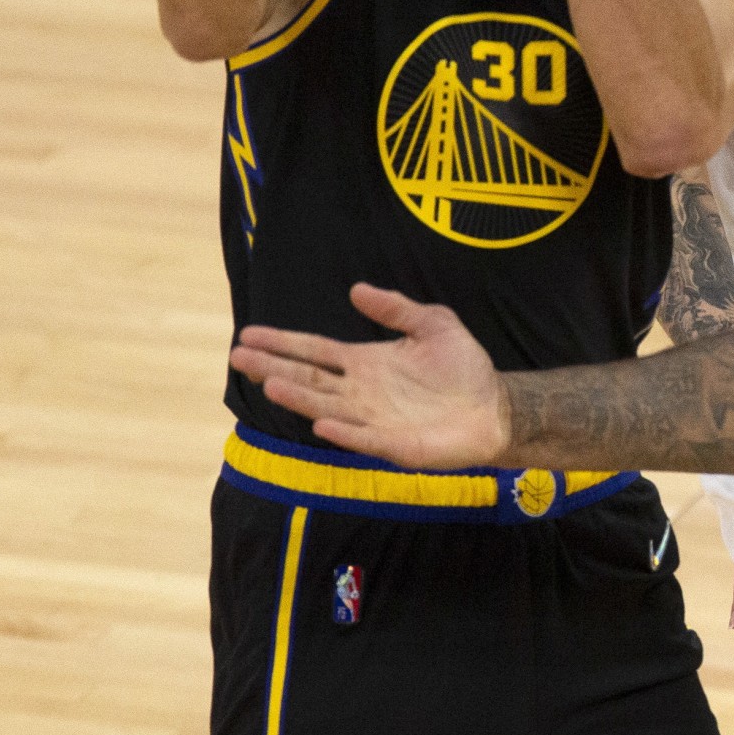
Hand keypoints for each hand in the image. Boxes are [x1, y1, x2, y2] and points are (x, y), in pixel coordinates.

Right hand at [227, 284, 507, 470]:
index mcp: (365, 362)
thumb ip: (397, 308)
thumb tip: (356, 289)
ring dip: (299, 398)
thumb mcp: (434, 324)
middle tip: (238, 356)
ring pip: (326, 407)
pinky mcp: (393, 445)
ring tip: (271, 383)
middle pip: (308, 378)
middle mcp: (360, 392)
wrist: (495, 406)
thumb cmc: (463, 368)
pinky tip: (322, 423)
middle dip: (274, 367)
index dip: (283, 342)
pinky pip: (362, 438)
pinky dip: (343, 432)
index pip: (315, 351)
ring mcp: (373, 420)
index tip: (248, 334)